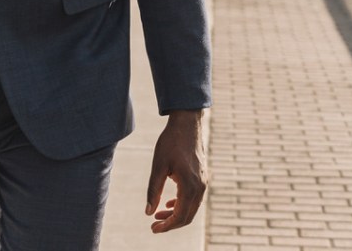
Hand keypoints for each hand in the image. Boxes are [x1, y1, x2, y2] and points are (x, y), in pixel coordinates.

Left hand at [145, 109, 206, 232]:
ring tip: (158, 214)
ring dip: (176, 214)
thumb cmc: (171, 142)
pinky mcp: (202, 176)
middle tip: (154, 225)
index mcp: (189, 185)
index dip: (166, 226)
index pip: (180, 216)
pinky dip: (182, 204)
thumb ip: (153, 191)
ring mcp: (203, 181)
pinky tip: (170, 202)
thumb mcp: (158, 166)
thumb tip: (148, 213)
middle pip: (187, 216)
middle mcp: (200, 186)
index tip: (152, 229)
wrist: (187, 123)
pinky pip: (194, 198)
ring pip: (191, 207)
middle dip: (170, 223)